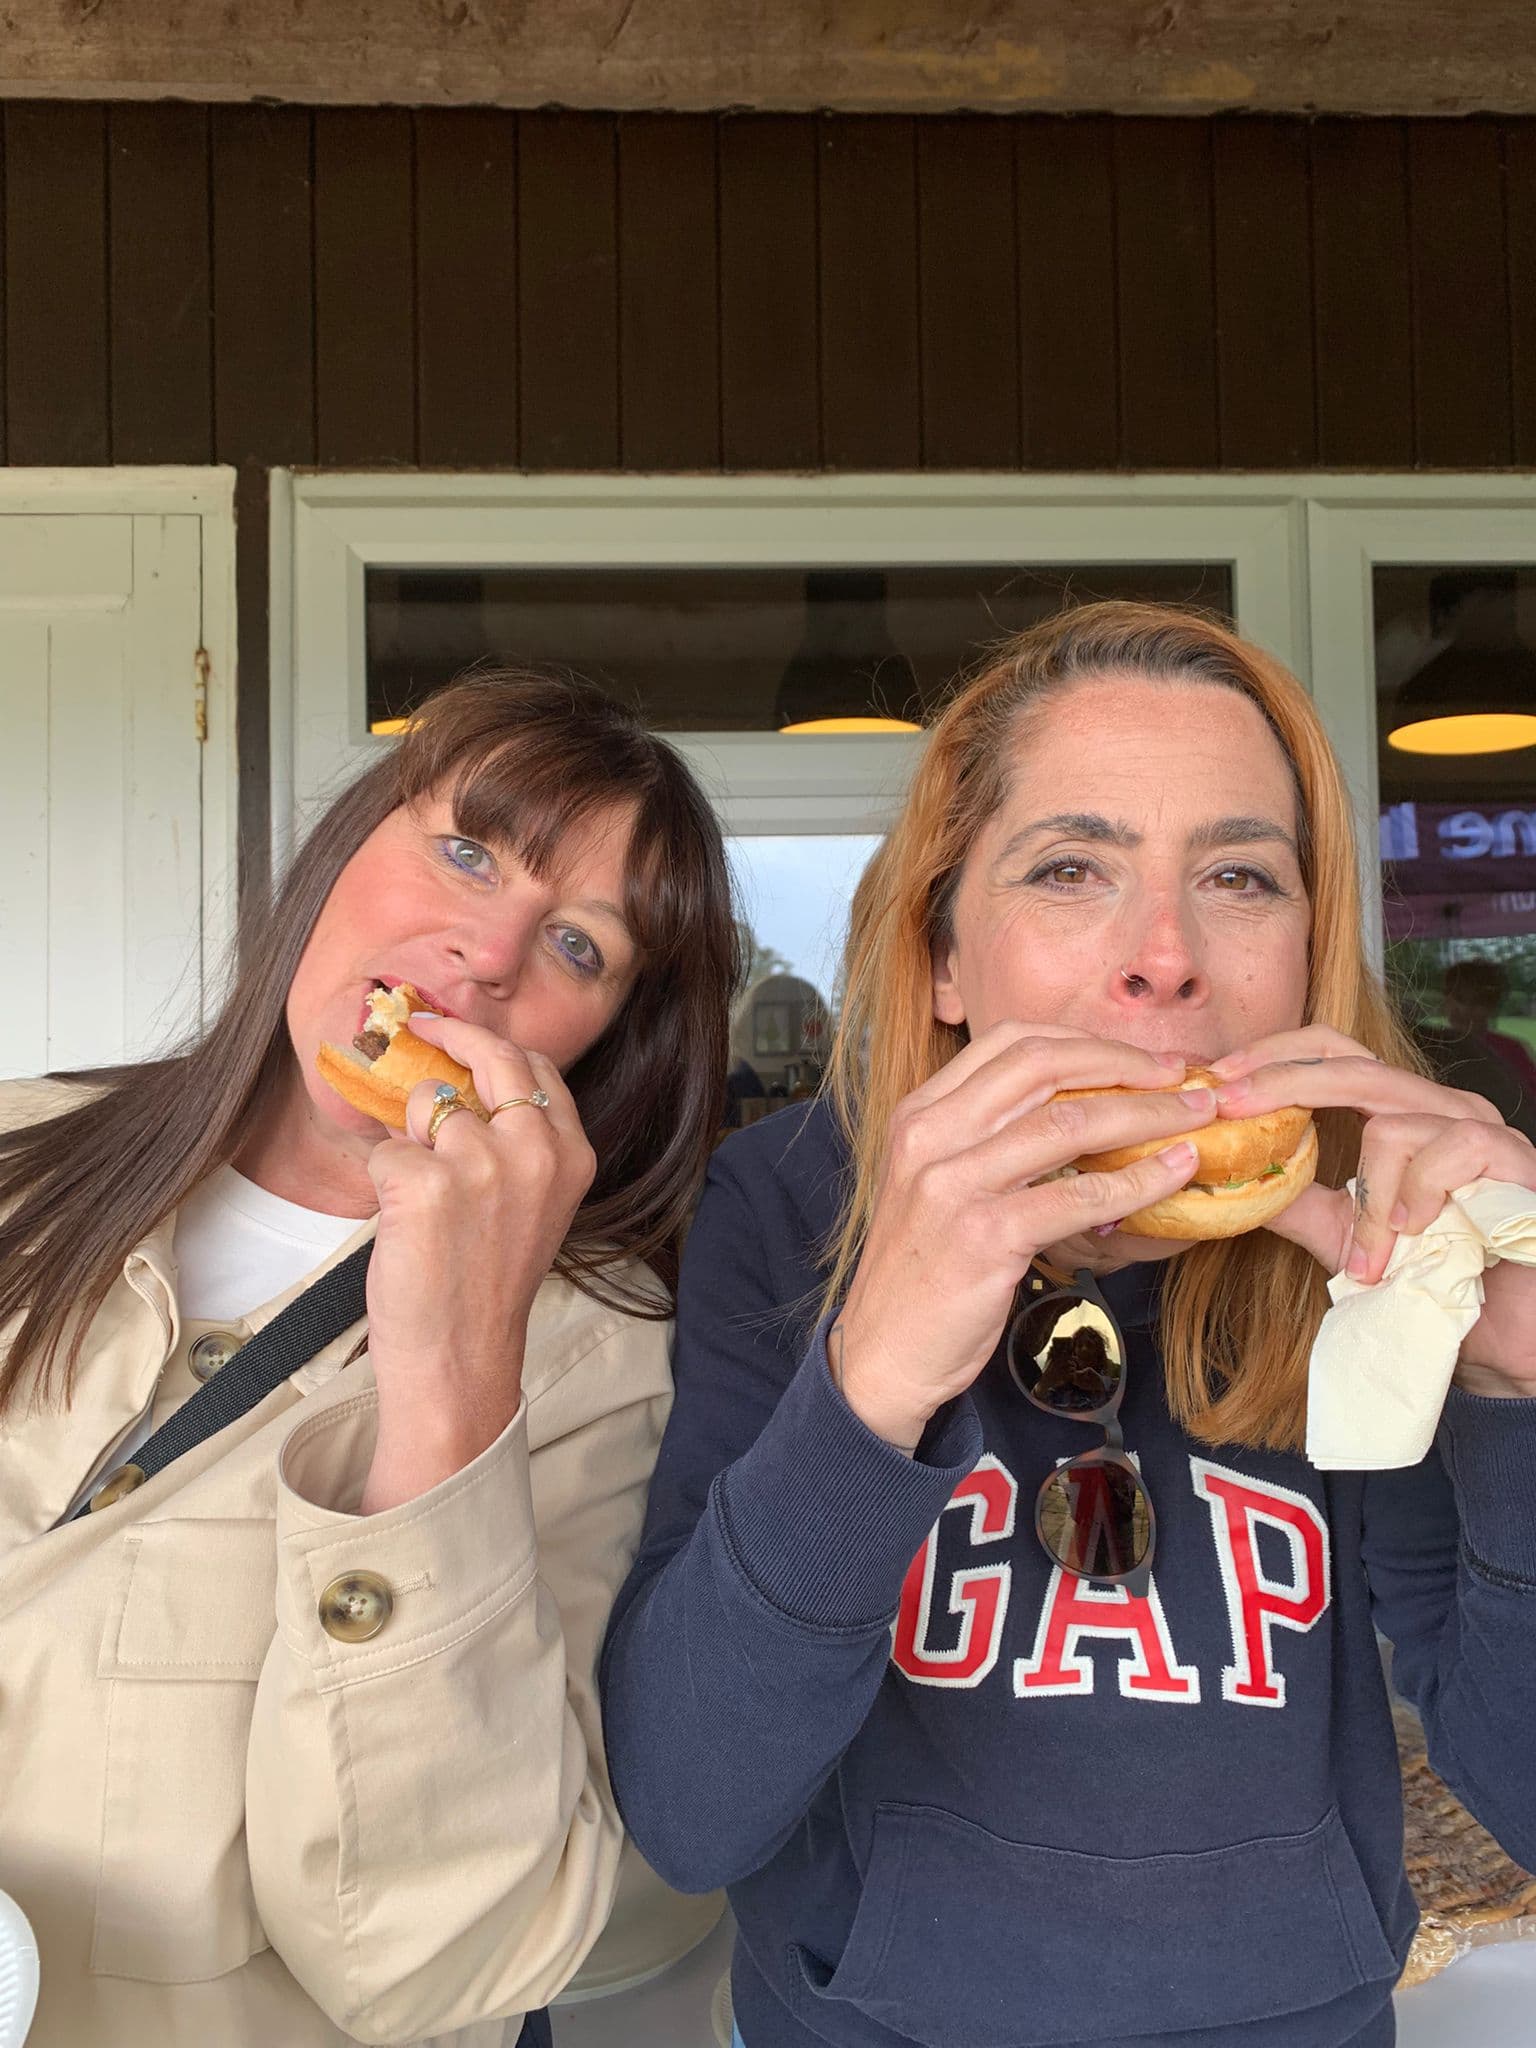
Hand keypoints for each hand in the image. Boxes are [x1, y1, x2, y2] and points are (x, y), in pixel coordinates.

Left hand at [359, 1014, 595, 1509]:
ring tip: (425, 1201)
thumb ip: (519, 1145)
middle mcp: (534, 1149)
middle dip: (450, 1033)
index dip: (493, 1048)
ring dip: (412, 1139)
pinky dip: (382, 1179)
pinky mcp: (421, 1181)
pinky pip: (386, 1148)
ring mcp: (479, 1162)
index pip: (535, 1067)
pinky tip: (402, 1223)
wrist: (460, 1359)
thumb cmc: (488, 1287)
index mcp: (570, 1154)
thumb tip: (466, 1084)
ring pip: (426, 1104)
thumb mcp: (533, 1206)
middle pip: (490, 1054)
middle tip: (419, 1025)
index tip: (459, 1038)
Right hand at [834, 1025, 1212, 1448]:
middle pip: (1044, 1067)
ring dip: (1148, 1115)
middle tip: (1182, 1076)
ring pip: (1069, 1124)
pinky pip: (1079, 1195)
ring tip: (1197, 1118)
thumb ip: (988, 1141)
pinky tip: (1174, 1175)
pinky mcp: (984, 1236)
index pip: (1010, 1044)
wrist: (882, 1352)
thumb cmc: (923, 1270)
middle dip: (1125, 1064)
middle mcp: (930, 1135)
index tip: (1140, 1058)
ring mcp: (953, 1183)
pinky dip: (1138, 1180)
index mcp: (919, 1113)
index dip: (1085, 1042)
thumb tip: (1083, 1115)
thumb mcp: (938, 1184)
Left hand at [1211, 1026, 1535, 1396]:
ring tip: (1371, 1255)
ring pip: (1391, 1124)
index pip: (1334, 1053)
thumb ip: (1295, 1202)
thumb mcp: (1345, 1236)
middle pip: (1352, 1064)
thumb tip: (1226, 1180)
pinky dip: (1417, 1199)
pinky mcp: (1511, 1156)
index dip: (1274, 1056)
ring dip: (1368, 1197)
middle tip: (1230, 1105)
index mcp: (1401, 1111)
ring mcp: (1478, 1127)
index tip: (1217, 1080)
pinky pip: (1446, 1153)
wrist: (1509, 1332)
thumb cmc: (1433, 1278)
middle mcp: (1438, 1107)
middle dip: (1282, 1081)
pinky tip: (1417, 1234)